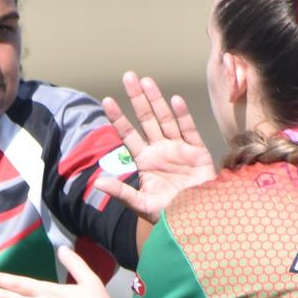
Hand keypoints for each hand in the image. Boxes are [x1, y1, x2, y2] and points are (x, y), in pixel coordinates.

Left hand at [96, 71, 215, 222]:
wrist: (198, 220)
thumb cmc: (170, 216)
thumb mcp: (142, 205)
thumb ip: (122, 192)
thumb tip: (98, 182)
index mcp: (145, 161)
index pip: (128, 135)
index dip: (118, 118)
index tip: (107, 100)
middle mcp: (160, 150)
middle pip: (146, 119)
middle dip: (137, 98)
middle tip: (128, 76)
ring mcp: (178, 149)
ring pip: (166, 119)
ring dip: (156, 101)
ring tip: (146, 81)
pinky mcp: (197, 152)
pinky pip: (189, 131)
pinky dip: (182, 116)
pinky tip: (175, 100)